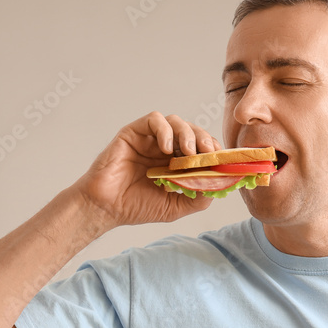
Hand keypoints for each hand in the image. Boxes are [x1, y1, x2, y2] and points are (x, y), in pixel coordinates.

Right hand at [74, 111, 221, 227]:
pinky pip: (154, 119)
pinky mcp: (134, 132)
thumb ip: (198, 198)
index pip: (202, 148)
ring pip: (176, 121)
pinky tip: (166, 148)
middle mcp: (165, 148)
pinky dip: (165, 130)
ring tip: (189, 152)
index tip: (221, 160)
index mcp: (177, 163)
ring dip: (188, 133)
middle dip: (204, 139)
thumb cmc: (136, 206)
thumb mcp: (175, 207)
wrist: (106, 207)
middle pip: (192, 131)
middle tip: (208, 153)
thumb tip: (219, 186)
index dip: (213, 150)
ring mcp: (150, 139)